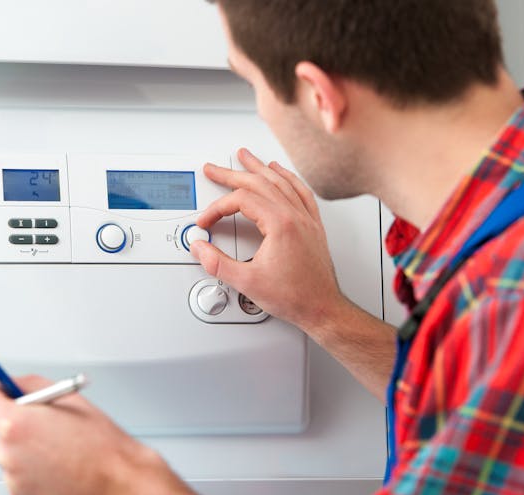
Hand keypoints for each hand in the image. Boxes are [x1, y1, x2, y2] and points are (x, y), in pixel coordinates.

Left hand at [0, 367, 201, 494]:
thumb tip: (7, 384)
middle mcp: (6, 454)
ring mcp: (11, 479)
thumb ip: (28, 385)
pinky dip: (33, 463)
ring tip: (60, 444)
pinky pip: (19, 470)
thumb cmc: (100, 444)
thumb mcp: (67, 397)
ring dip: (26, 442)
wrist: (117, 483)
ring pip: (9, 448)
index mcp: (14, 424)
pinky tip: (59, 461)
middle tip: (44, 414)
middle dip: (15, 415)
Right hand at [191, 148, 342, 335]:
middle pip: (259, 182)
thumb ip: (217, 264)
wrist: (323, 308)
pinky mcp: (313, 226)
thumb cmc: (295, 297)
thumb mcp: (247, 282)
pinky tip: (280, 173)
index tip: (207, 222)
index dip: (217, 208)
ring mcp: (306, 219)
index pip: (241, 201)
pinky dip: (287, 177)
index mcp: (280, 224)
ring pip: (281, 182)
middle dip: (232, 174)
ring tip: (245, 157)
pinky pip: (300, 191)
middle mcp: (295, 216)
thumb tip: (200, 249)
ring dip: (259, 168)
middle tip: (214, 169)